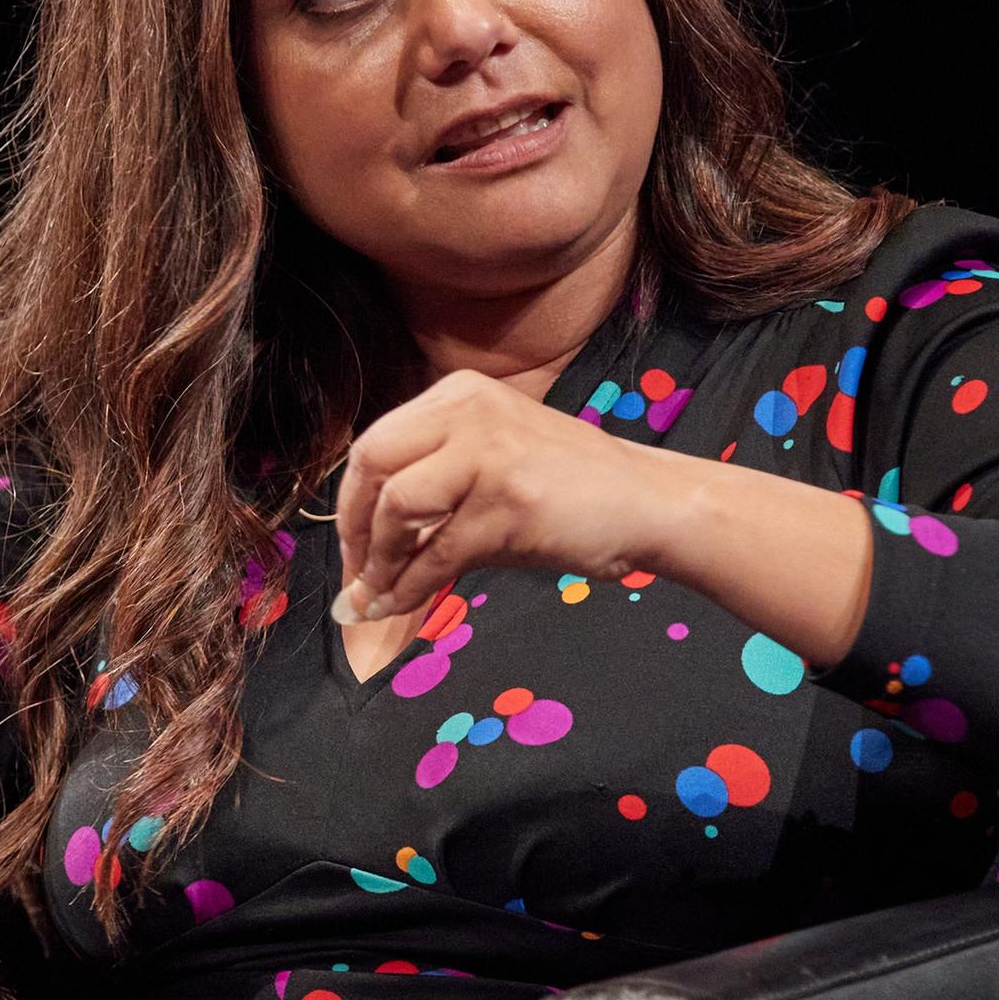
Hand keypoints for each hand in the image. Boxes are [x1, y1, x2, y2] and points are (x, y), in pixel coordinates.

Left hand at [330, 369, 667, 622]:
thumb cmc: (571, 489)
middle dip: (353, 526)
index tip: (352, 546)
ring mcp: (489, 452)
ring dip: (379, 562)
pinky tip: (400, 605)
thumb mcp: (492, 462)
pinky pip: (438, 552)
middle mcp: (469, 411)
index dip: (350, 500)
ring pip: (397, 507)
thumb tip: (367, 551)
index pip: (376, 442)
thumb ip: (433, 487)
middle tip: (358, 572)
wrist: (648, 502)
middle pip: (373, 463)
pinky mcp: (508, 502)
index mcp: (459, 394)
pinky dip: (409, 587)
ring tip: (378, 595)